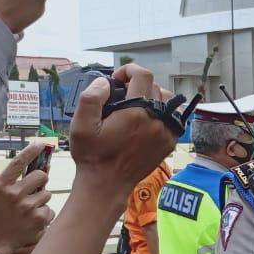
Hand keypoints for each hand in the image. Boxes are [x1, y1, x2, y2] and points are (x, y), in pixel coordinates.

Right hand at [0, 143, 53, 253]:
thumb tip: (5, 172)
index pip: (18, 163)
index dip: (30, 151)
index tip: (40, 144)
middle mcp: (14, 194)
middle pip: (41, 176)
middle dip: (39, 181)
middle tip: (34, 188)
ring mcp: (28, 207)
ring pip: (47, 194)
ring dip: (40, 199)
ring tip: (28, 209)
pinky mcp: (39, 219)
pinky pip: (49, 209)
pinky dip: (43, 214)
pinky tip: (32, 219)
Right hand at [69, 63, 178, 198]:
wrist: (107, 183)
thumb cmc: (92, 155)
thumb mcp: (80, 125)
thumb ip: (91, 98)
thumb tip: (105, 82)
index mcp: (136, 113)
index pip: (143, 76)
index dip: (129, 70)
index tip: (117, 78)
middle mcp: (156, 121)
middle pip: (154, 87)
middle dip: (137, 85)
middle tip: (121, 94)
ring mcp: (166, 132)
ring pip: (168, 101)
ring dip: (153, 97)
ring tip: (135, 104)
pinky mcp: (169, 143)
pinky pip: (173, 118)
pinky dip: (162, 113)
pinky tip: (146, 119)